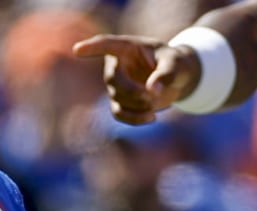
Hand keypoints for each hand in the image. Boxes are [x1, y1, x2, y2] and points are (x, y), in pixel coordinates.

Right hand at [73, 35, 201, 124]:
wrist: (178, 78)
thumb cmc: (176, 63)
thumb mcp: (176, 64)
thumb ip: (166, 75)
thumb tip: (152, 92)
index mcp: (126, 47)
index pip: (105, 44)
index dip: (91, 48)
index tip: (77, 50)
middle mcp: (116, 64)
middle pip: (113, 80)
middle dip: (134, 92)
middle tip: (152, 96)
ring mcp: (117, 84)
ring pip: (118, 99)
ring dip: (139, 105)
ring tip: (157, 102)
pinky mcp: (122, 101)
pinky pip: (119, 114)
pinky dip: (134, 119)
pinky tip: (152, 117)